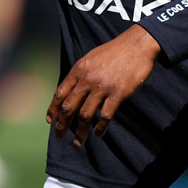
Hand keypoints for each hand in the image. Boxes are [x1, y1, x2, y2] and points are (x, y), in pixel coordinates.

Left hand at [46, 24, 161, 146]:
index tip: (50, 121)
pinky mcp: (118, 93)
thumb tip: (71, 91)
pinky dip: (100, 128)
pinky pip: (105, 116)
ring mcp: (102, 87)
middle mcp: (87, 79)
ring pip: (85, 115)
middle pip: (69, 107)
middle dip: (61, 125)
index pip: (60, 93)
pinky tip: (98, 134)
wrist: (137, 45)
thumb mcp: (91, 57)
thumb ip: (80, 73)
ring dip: (80, 132)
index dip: (53, 109)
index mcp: (79, 69)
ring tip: (78, 142)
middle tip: (59, 137)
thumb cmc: (115, 51)